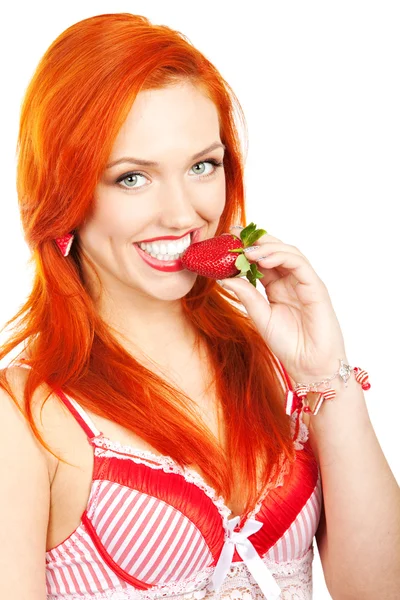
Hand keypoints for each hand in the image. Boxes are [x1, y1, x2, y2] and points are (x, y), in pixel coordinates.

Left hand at [217, 227, 347, 382]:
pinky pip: (300, 264)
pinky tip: (263, 259)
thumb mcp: (260, 317)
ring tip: (247, 250)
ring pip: (288, 252)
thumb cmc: (289, 344)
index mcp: (277, 286)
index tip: (226, 239)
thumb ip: (246, 296)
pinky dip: (282, 257)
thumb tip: (223, 278)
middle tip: (234, 234)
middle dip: (255, 240)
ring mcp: (305, 282)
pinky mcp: (316, 288)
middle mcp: (291, 280)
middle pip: (275, 251)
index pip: (261, 260)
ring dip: (267, 247)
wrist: (310, 366)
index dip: (245, 248)